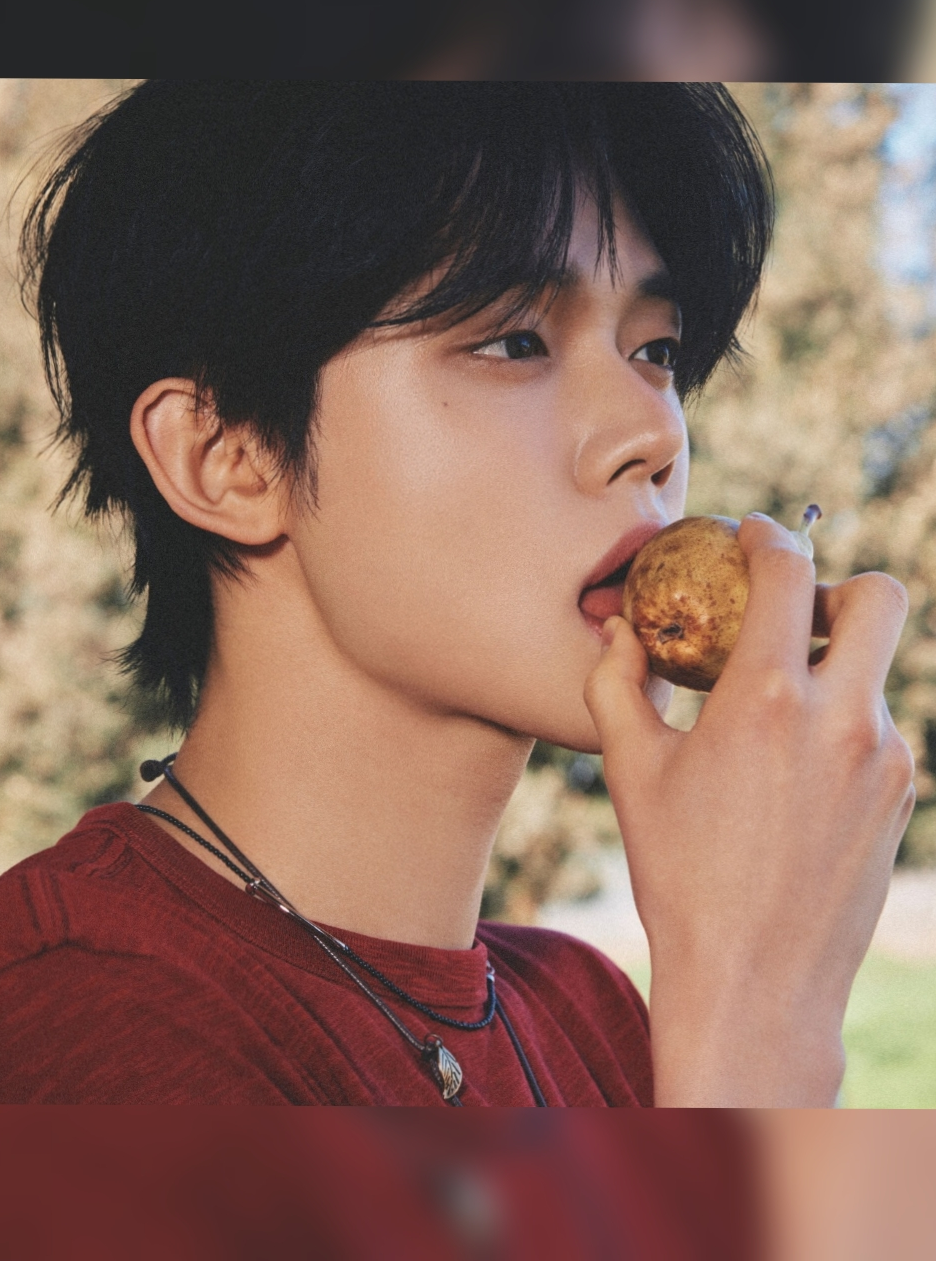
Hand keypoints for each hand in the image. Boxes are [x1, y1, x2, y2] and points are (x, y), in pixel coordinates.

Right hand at [584, 513, 915, 1106]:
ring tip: (775, 717)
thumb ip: (618, 685)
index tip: (752, 539)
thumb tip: (619, 634)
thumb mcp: (632, 774)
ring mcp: (885, 760)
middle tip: (791, 620)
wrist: (755, 983)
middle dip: (837, 589)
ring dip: (833, 668)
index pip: (789, 571)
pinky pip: (880, 729)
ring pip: (878, 670)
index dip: (768, 538)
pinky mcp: (903, 798)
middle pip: (879, 598)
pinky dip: (843, 724)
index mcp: (766, 699)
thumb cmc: (680, 877)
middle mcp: (842, 718)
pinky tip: (794, 775)